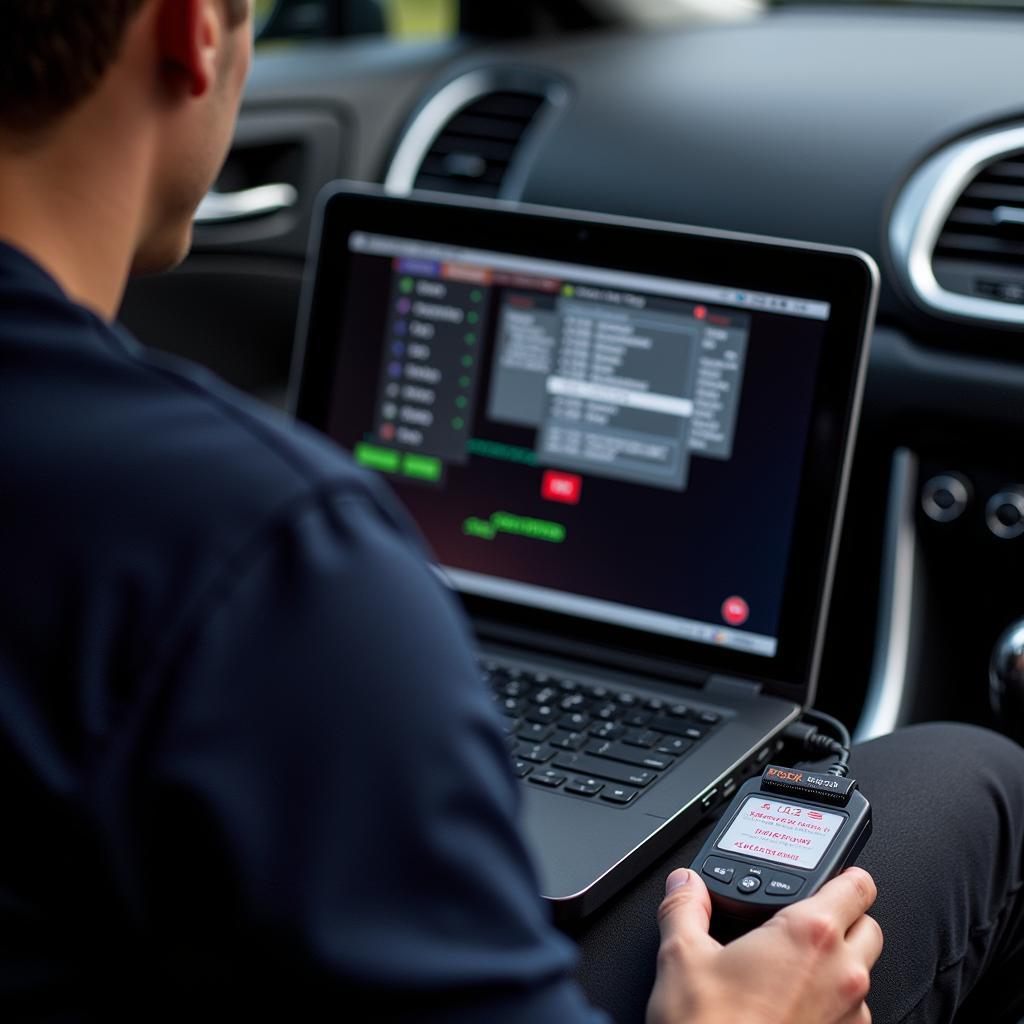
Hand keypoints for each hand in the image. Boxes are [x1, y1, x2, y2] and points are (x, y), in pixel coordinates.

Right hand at [646, 866, 882, 1023]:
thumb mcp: (680, 956)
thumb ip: (684, 906)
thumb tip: (684, 884)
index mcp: (809, 934)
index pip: (858, 885)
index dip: (843, 873)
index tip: (826, 873)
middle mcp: (841, 972)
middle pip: (869, 926)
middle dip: (844, 916)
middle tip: (803, 917)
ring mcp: (849, 1015)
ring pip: (864, 971)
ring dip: (838, 962)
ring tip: (792, 964)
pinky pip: (852, 1013)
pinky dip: (831, 1002)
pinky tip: (792, 1004)